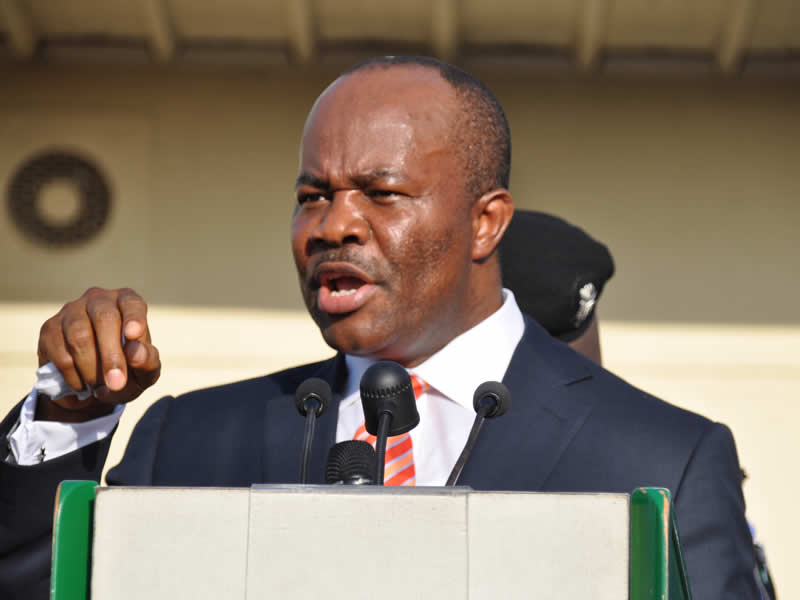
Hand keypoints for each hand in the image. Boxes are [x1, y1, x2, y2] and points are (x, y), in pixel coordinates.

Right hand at [36, 288, 160, 421]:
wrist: (92, 386)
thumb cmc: (127, 370)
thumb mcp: (144, 372)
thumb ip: (147, 361)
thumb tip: (135, 352)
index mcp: (127, 302)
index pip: (132, 304)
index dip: (134, 318)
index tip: (134, 335)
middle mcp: (99, 299)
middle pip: (104, 318)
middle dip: (111, 355)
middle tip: (116, 383)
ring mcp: (71, 310)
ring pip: (79, 336)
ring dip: (91, 369)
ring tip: (100, 387)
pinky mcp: (50, 328)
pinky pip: (61, 353)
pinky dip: (73, 376)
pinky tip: (82, 385)